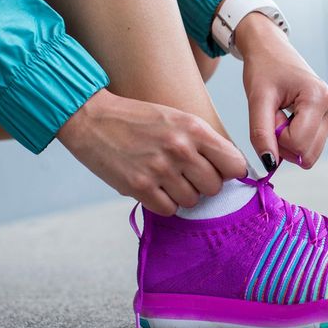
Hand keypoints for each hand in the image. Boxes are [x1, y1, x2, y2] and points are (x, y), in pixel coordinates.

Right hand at [57, 89, 247, 215]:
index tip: (221, 172)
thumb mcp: (177, 118)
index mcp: (193, 128)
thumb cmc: (138, 119)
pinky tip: (153, 186)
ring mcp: (159, 169)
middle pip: (214, 186)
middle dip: (203, 184)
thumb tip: (233, 169)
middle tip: (186, 174)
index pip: (234, 163)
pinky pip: (169, 209)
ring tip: (166, 178)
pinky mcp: (139, 187)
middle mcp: (180, 148)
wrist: (93, 119)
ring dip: (182, 194)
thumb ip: (204, 141)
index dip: (230, 171)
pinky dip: (163, 203)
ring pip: (192, 201)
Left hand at [236, 13, 327, 170]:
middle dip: (284, 142)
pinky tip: (289, 116)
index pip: (298, 144)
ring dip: (288, 141)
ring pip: (309, 153)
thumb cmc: (263, 69)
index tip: (271, 114)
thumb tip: (269, 164)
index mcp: (318, 98)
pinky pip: (310, 145)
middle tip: (275, 115)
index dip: (277, 137)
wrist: (270, 49)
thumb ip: (261, 133)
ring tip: (281, 113)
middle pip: (307, 154)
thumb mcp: (257, 99)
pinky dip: (294, 138)